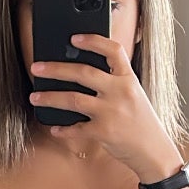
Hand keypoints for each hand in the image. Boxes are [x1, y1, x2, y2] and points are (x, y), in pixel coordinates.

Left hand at [29, 35, 183, 180]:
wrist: (153, 151)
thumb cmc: (141, 122)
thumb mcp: (134, 95)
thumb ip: (114, 83)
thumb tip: (81, 73)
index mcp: (129, 79)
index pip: (113, 51)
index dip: (93, 41)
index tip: (74, 38)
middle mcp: (120, 92)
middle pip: (83, 72)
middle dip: (56, 69)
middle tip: (37, 68)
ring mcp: (111, 112)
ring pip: (73, 99)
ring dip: (50, 97)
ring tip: (35, 96)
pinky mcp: (103, 132)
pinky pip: (76, 128)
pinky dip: (62, 129)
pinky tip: (54, 128)